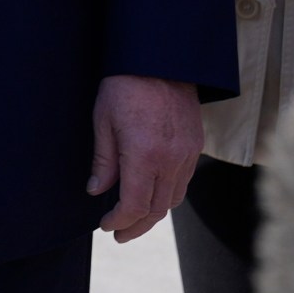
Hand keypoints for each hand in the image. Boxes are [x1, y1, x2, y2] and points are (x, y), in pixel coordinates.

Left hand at [89, 74, 199, 242]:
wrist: (161, 58)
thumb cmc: (126, 85)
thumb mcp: (103, 120)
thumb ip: (103, 160)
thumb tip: (97, 191)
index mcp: (144, 155)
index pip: (135, 205)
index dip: (119, 221)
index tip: (106, 226)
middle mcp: (171, 159)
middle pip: (157, 209)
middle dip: (137, 226)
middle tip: (119, 234)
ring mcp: (187, 153)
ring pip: (174, 198)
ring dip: (154, 213)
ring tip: (134, 219)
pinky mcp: (196, 145)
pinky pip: (184, 181)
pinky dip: (168, 194)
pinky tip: (153, 194)